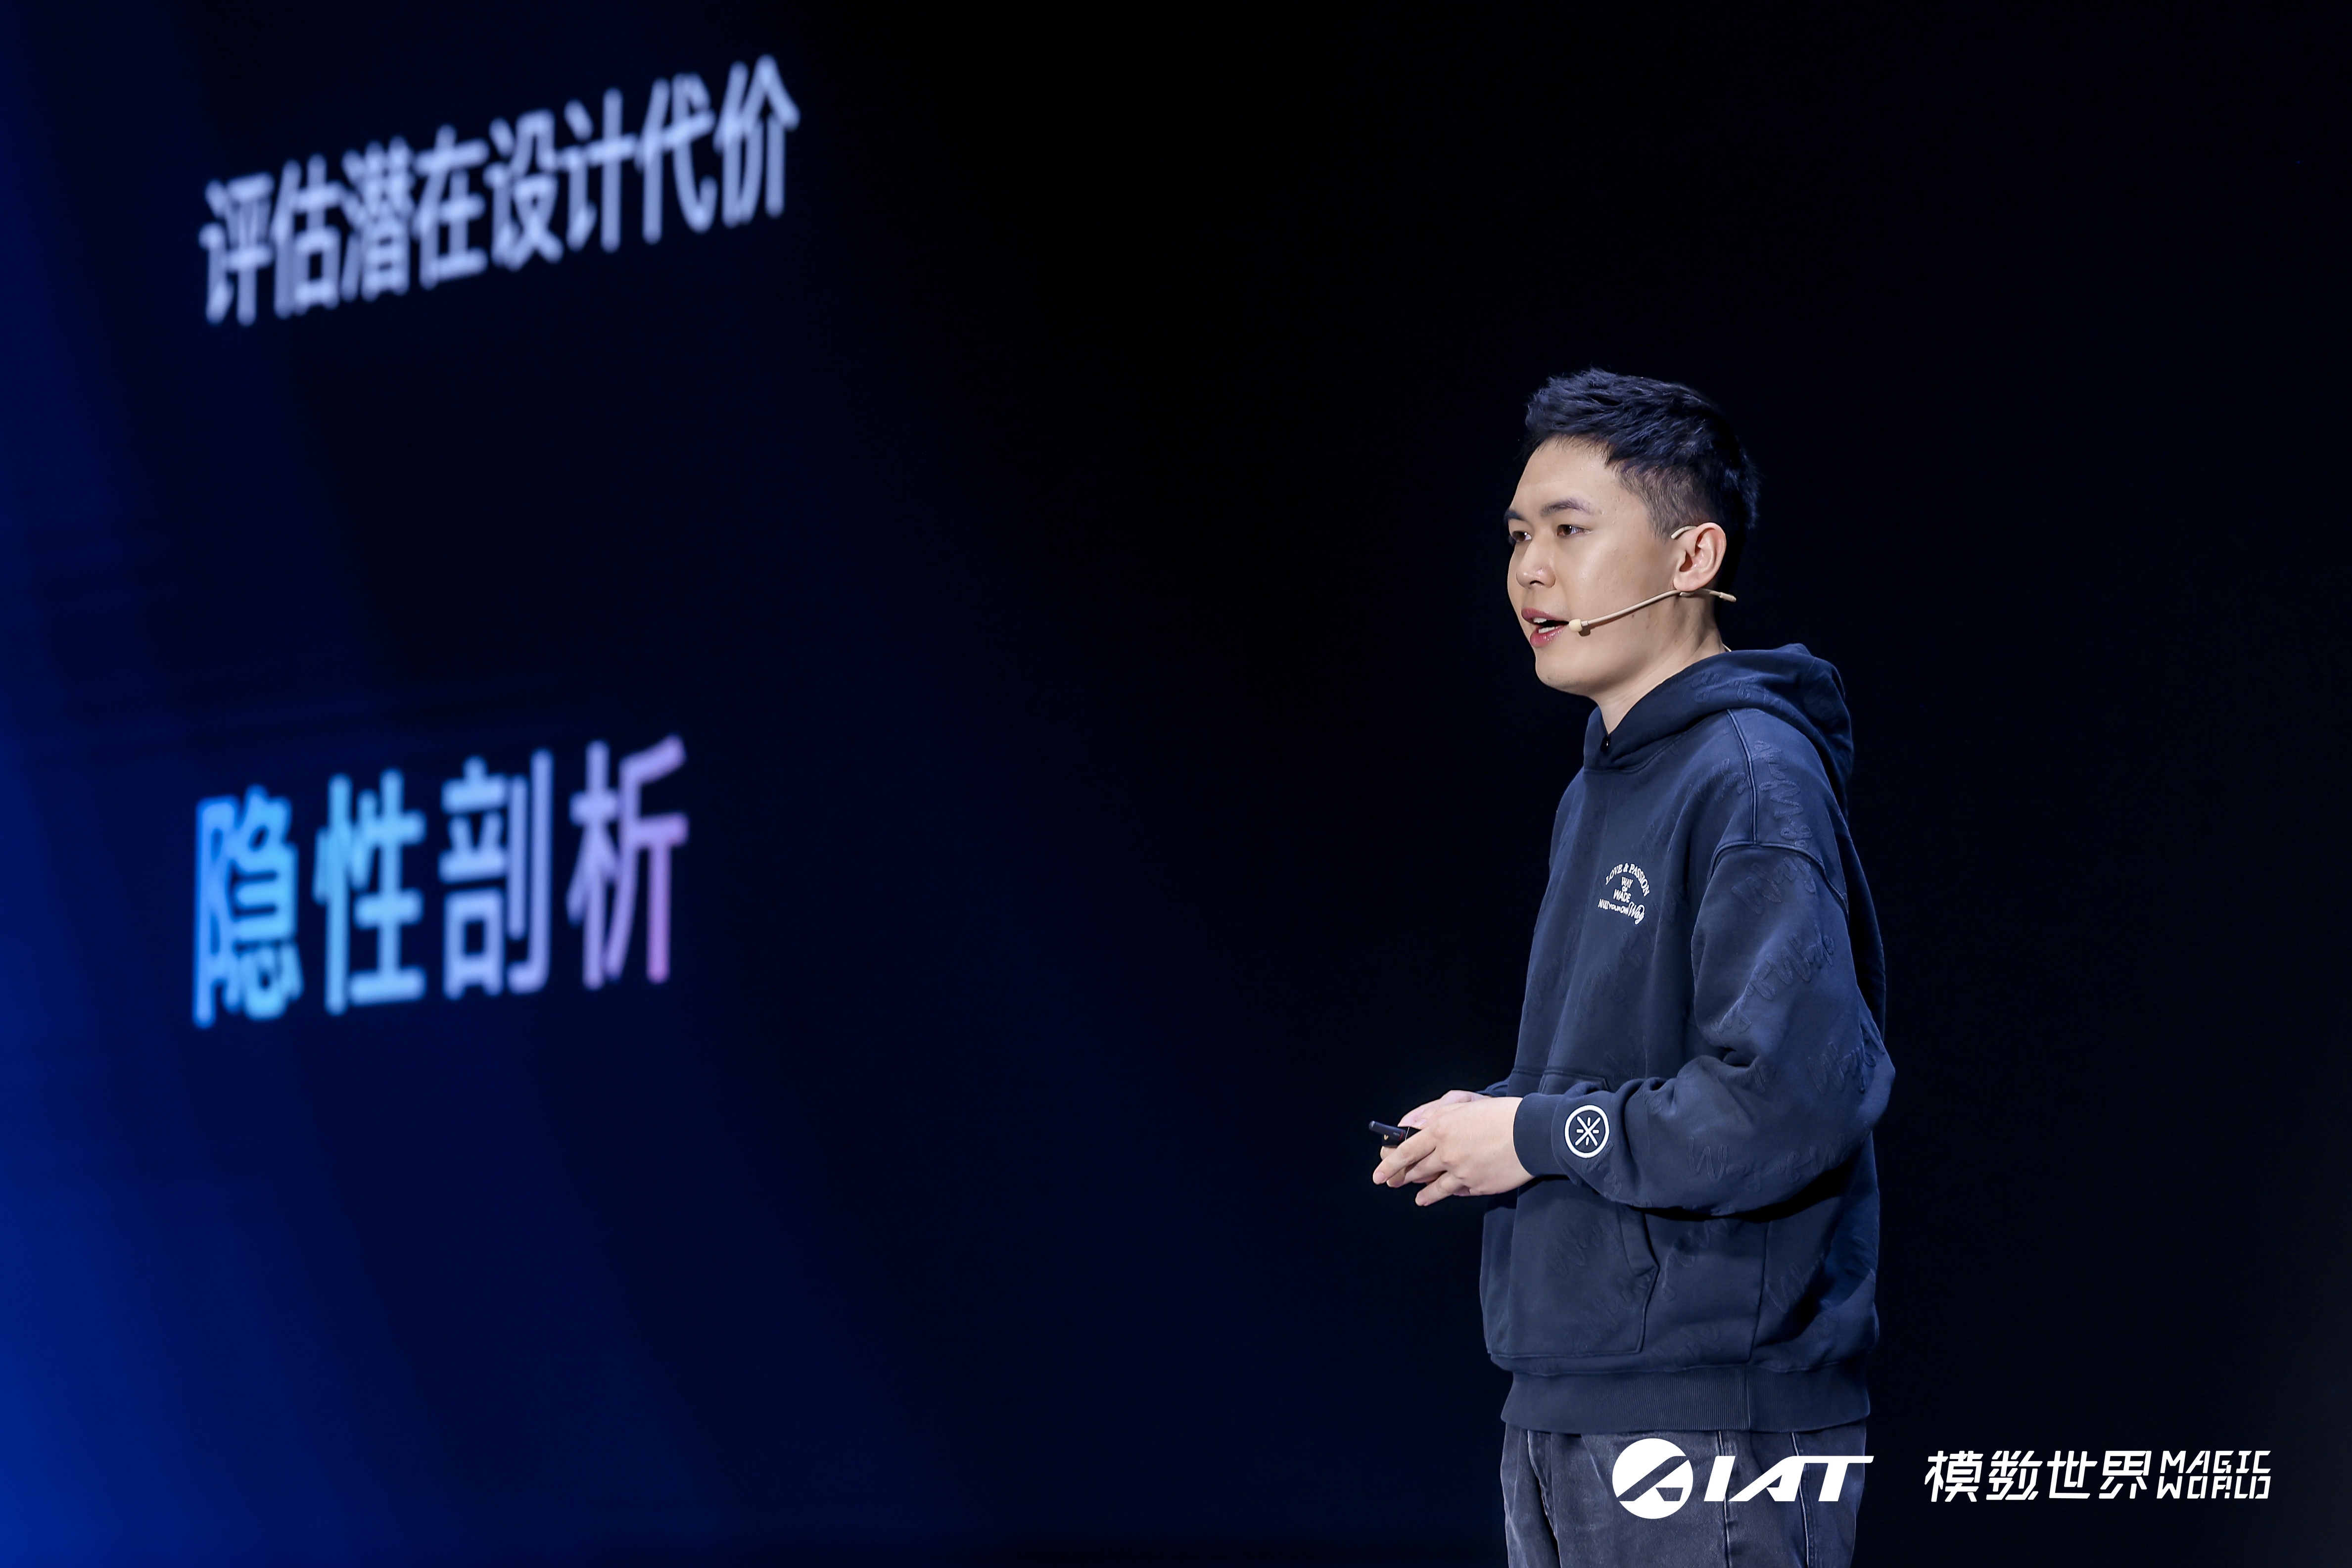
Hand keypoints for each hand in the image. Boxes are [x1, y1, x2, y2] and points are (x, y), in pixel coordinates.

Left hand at [1371, 1092, 1532, 1205]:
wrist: (1531, 1134)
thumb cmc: (1501, 1114)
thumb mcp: (1465, 1104)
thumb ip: (1437, 1113)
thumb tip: (1416, 1125)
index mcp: (1441, 1129)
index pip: (1406, 1150)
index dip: (1389, 1164)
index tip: (1379, 1175)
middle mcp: (1447, 1154)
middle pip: (1418, 1170)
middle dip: (1403, 1178)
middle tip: (1394, 1183)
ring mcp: (1462, 1173)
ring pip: (1435, 1188)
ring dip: (1425, 1193)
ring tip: (1419, 1198)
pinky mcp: (1478, 1187)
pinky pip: (1459, 1192)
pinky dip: (1452, 1192)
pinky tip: (1450, 1192)